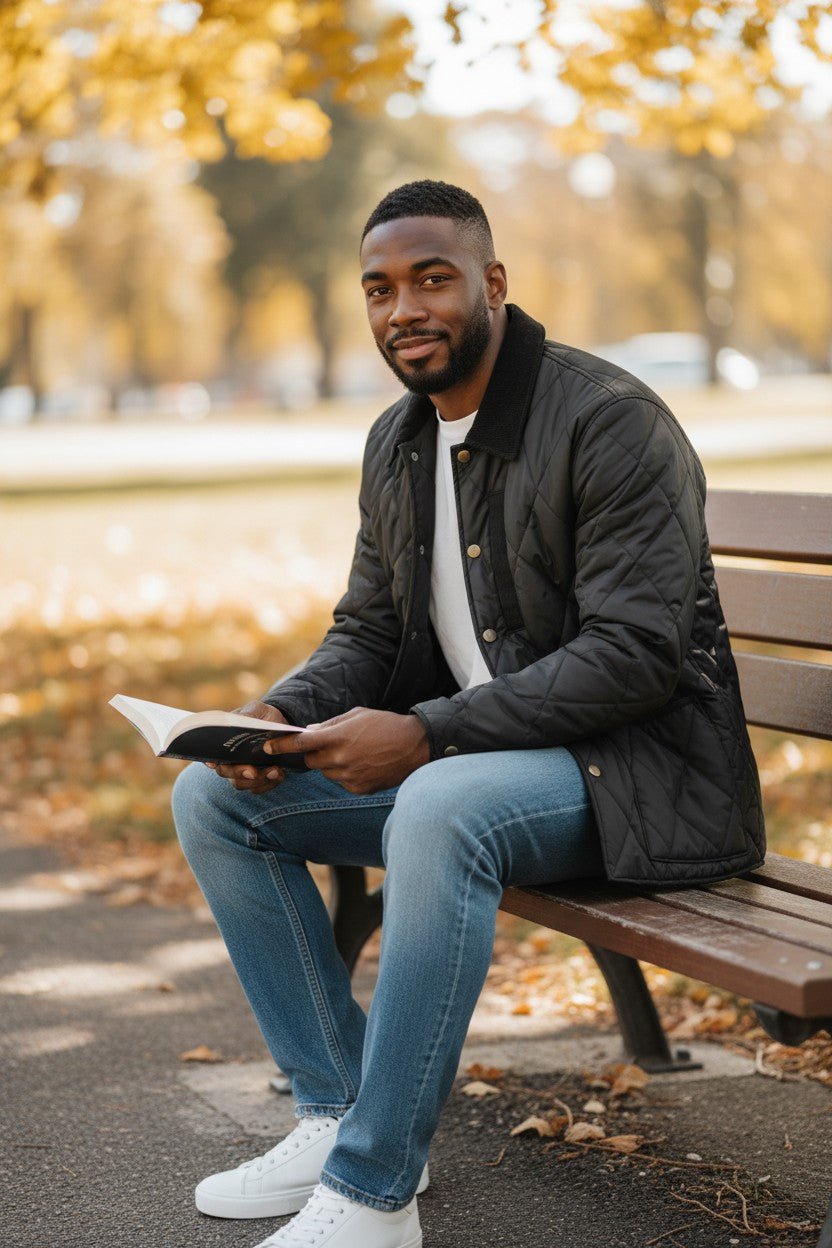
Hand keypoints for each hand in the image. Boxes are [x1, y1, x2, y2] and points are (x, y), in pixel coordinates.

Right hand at [206, 700, 291, 792]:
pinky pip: (259, 788)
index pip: (210, 753)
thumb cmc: (264, 716)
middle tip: (253, 771)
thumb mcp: (258, 709)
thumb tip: (241, 719)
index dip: (210, 760)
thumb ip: (250, 713)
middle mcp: (229, 760)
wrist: (282, 726)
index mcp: (223, 742)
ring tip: (275, 770)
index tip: (215, 763)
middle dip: (238, 773)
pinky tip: (280, 774)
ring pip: (242, 783)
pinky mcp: (257, 779)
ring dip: (258, 780)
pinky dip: (269, 784)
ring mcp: (242, 771)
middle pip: (226, 772)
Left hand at [267, 707, 428, 793]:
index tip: (266, 746)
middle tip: (328, 746)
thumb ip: (330, 724)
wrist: (415, 747)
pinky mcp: (359, 789)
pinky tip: (364, 764)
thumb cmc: (386, 725)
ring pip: (326, 772)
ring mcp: (350, 777)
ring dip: (331, 764)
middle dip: (313, 754)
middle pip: (310, 761)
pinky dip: (346, 775)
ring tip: (355, 753)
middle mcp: (341, 759)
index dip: (280, 745)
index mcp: (338, 737)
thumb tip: (309, 732)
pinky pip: (342, 783)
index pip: (300, 744)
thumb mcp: (357, 715)